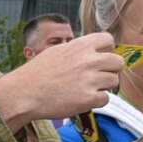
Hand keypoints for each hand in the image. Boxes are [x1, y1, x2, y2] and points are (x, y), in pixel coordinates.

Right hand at [0, 32, 124, 127]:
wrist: (24, 93)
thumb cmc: (37, 73)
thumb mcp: (57, 51)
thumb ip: (78, 50)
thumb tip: (93, 51)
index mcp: (80, 46)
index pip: (109, 40)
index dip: (107, 50)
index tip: (100, 57)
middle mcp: (88, 61)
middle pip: (118, 62)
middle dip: (110, 70)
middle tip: (98, 76)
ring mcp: (90, 80)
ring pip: (114, 81)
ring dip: (104, 86)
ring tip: (87, 89)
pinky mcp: (88, 99)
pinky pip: (106, 99)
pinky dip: (97, 101)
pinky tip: (83, 99)